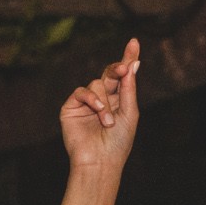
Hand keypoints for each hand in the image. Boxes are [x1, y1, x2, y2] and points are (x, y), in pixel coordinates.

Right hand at [60, 38, 141, 174]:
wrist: (100, 162)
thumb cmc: (118, 142)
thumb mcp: (130, 113)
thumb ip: (129, 88)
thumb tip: (134, 63)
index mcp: (119, 100)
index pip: (123, 75)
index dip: (128, 58)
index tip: (134, 42)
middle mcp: (103, 99)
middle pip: (109, 73)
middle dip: (118, 69)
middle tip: (124, 69)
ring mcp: (86, 103)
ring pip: (97, 84)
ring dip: (105, 102)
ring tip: (108, 122)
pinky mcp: (71, 108)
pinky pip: (81, 92)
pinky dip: (91, 99)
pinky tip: (98, 111)